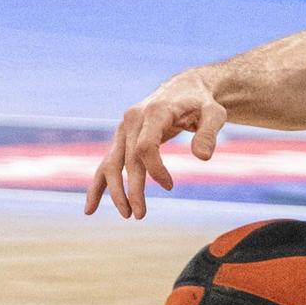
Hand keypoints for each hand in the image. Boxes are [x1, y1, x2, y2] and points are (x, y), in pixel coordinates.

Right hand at [84, 76, 229, 219]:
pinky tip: (91, 208)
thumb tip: (203, 157)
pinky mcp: (121, 137)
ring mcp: (123, 129)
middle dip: (132, 189)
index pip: (145, 147)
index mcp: (154, 112)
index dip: (155, 170)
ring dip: (115, 191)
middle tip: (140, 215)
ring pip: (111, 164)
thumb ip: (209, 133)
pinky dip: (98, 185)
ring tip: (127, 216)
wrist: (185, 89)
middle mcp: (132, 119)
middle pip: (127, 159)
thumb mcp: (214, 114)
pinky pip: (107, 163)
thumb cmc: (201, 103)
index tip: (171, 186)